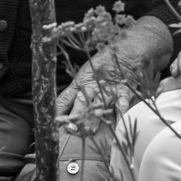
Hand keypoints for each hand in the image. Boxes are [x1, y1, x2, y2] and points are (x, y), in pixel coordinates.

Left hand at [55, 17, 173, 123]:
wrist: (128, 50)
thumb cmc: (104, 65)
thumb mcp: (84, 75)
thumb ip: (72, 94)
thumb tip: (56, 110)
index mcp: (80, 82)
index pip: (65, 99)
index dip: (58, 111)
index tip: (52, 122)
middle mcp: (92, 85)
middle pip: (82, 102)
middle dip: (76, 115)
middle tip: (71, 128)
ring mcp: (108, 87)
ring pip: (100, 104)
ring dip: (95, 118)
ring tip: (90, 130)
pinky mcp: (124, 89)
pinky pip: (122, 103)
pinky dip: (121, 114)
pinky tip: (118, 124)